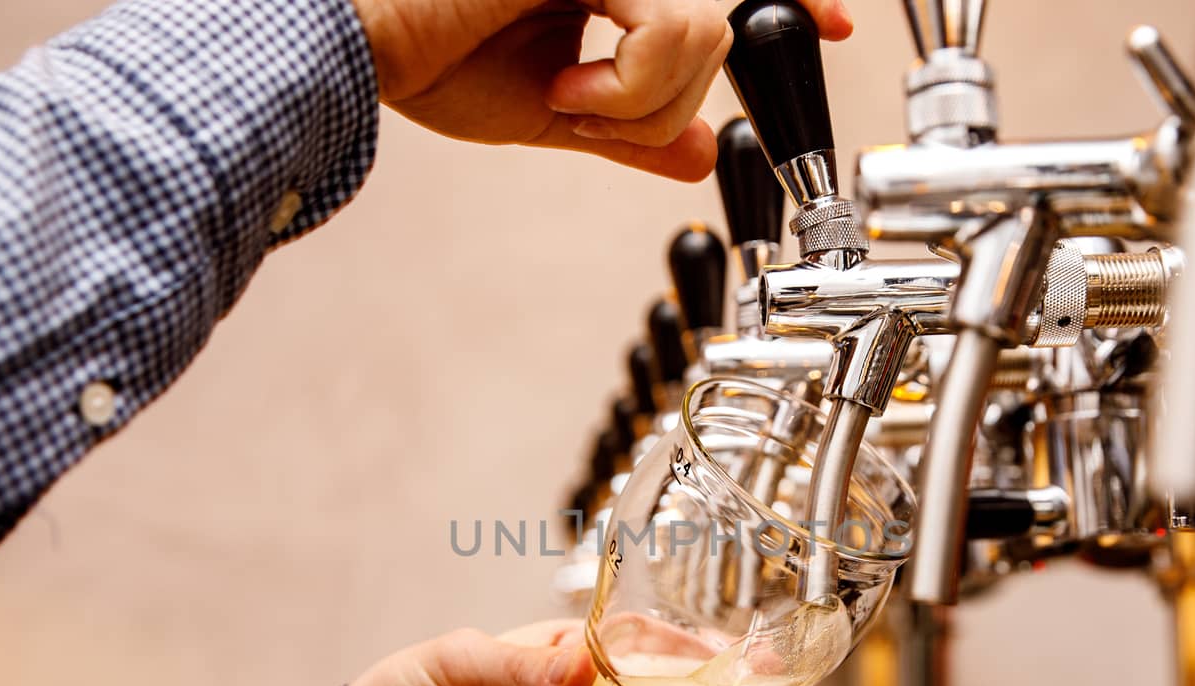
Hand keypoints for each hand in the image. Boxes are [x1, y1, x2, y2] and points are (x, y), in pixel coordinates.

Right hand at [348, 0, 854, 180]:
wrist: (359, 51)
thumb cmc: (428, 62)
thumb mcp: (552, 112)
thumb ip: (632, 129)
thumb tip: (699, 154)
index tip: (835, 22)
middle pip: (726, 21)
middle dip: (678, 95)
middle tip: (600, 119)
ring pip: (707, 32)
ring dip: (644, 104)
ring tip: (572, 104)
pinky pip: (673, 29)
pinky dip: (628, 90)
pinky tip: (566, 90)